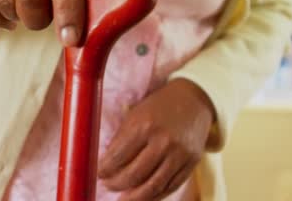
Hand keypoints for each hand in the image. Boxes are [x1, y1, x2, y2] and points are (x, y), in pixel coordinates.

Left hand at [98, 79, 215, 200]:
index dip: (104, 169)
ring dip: (134, 197)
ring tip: (122, 198)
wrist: (193, 100)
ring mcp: (179, 154)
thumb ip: (121, 139)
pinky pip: (170, 187)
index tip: (98, 173)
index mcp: (144, 125)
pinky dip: (155, 195)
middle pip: (134, 175)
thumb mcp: (135, 115)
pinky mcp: (192, 163)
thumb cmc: (158, 107)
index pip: (118, 156)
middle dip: (116, 184)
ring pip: (153, 186)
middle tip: (107, 185)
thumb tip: (105, 164)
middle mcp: (163, 141)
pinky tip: (143, 196)